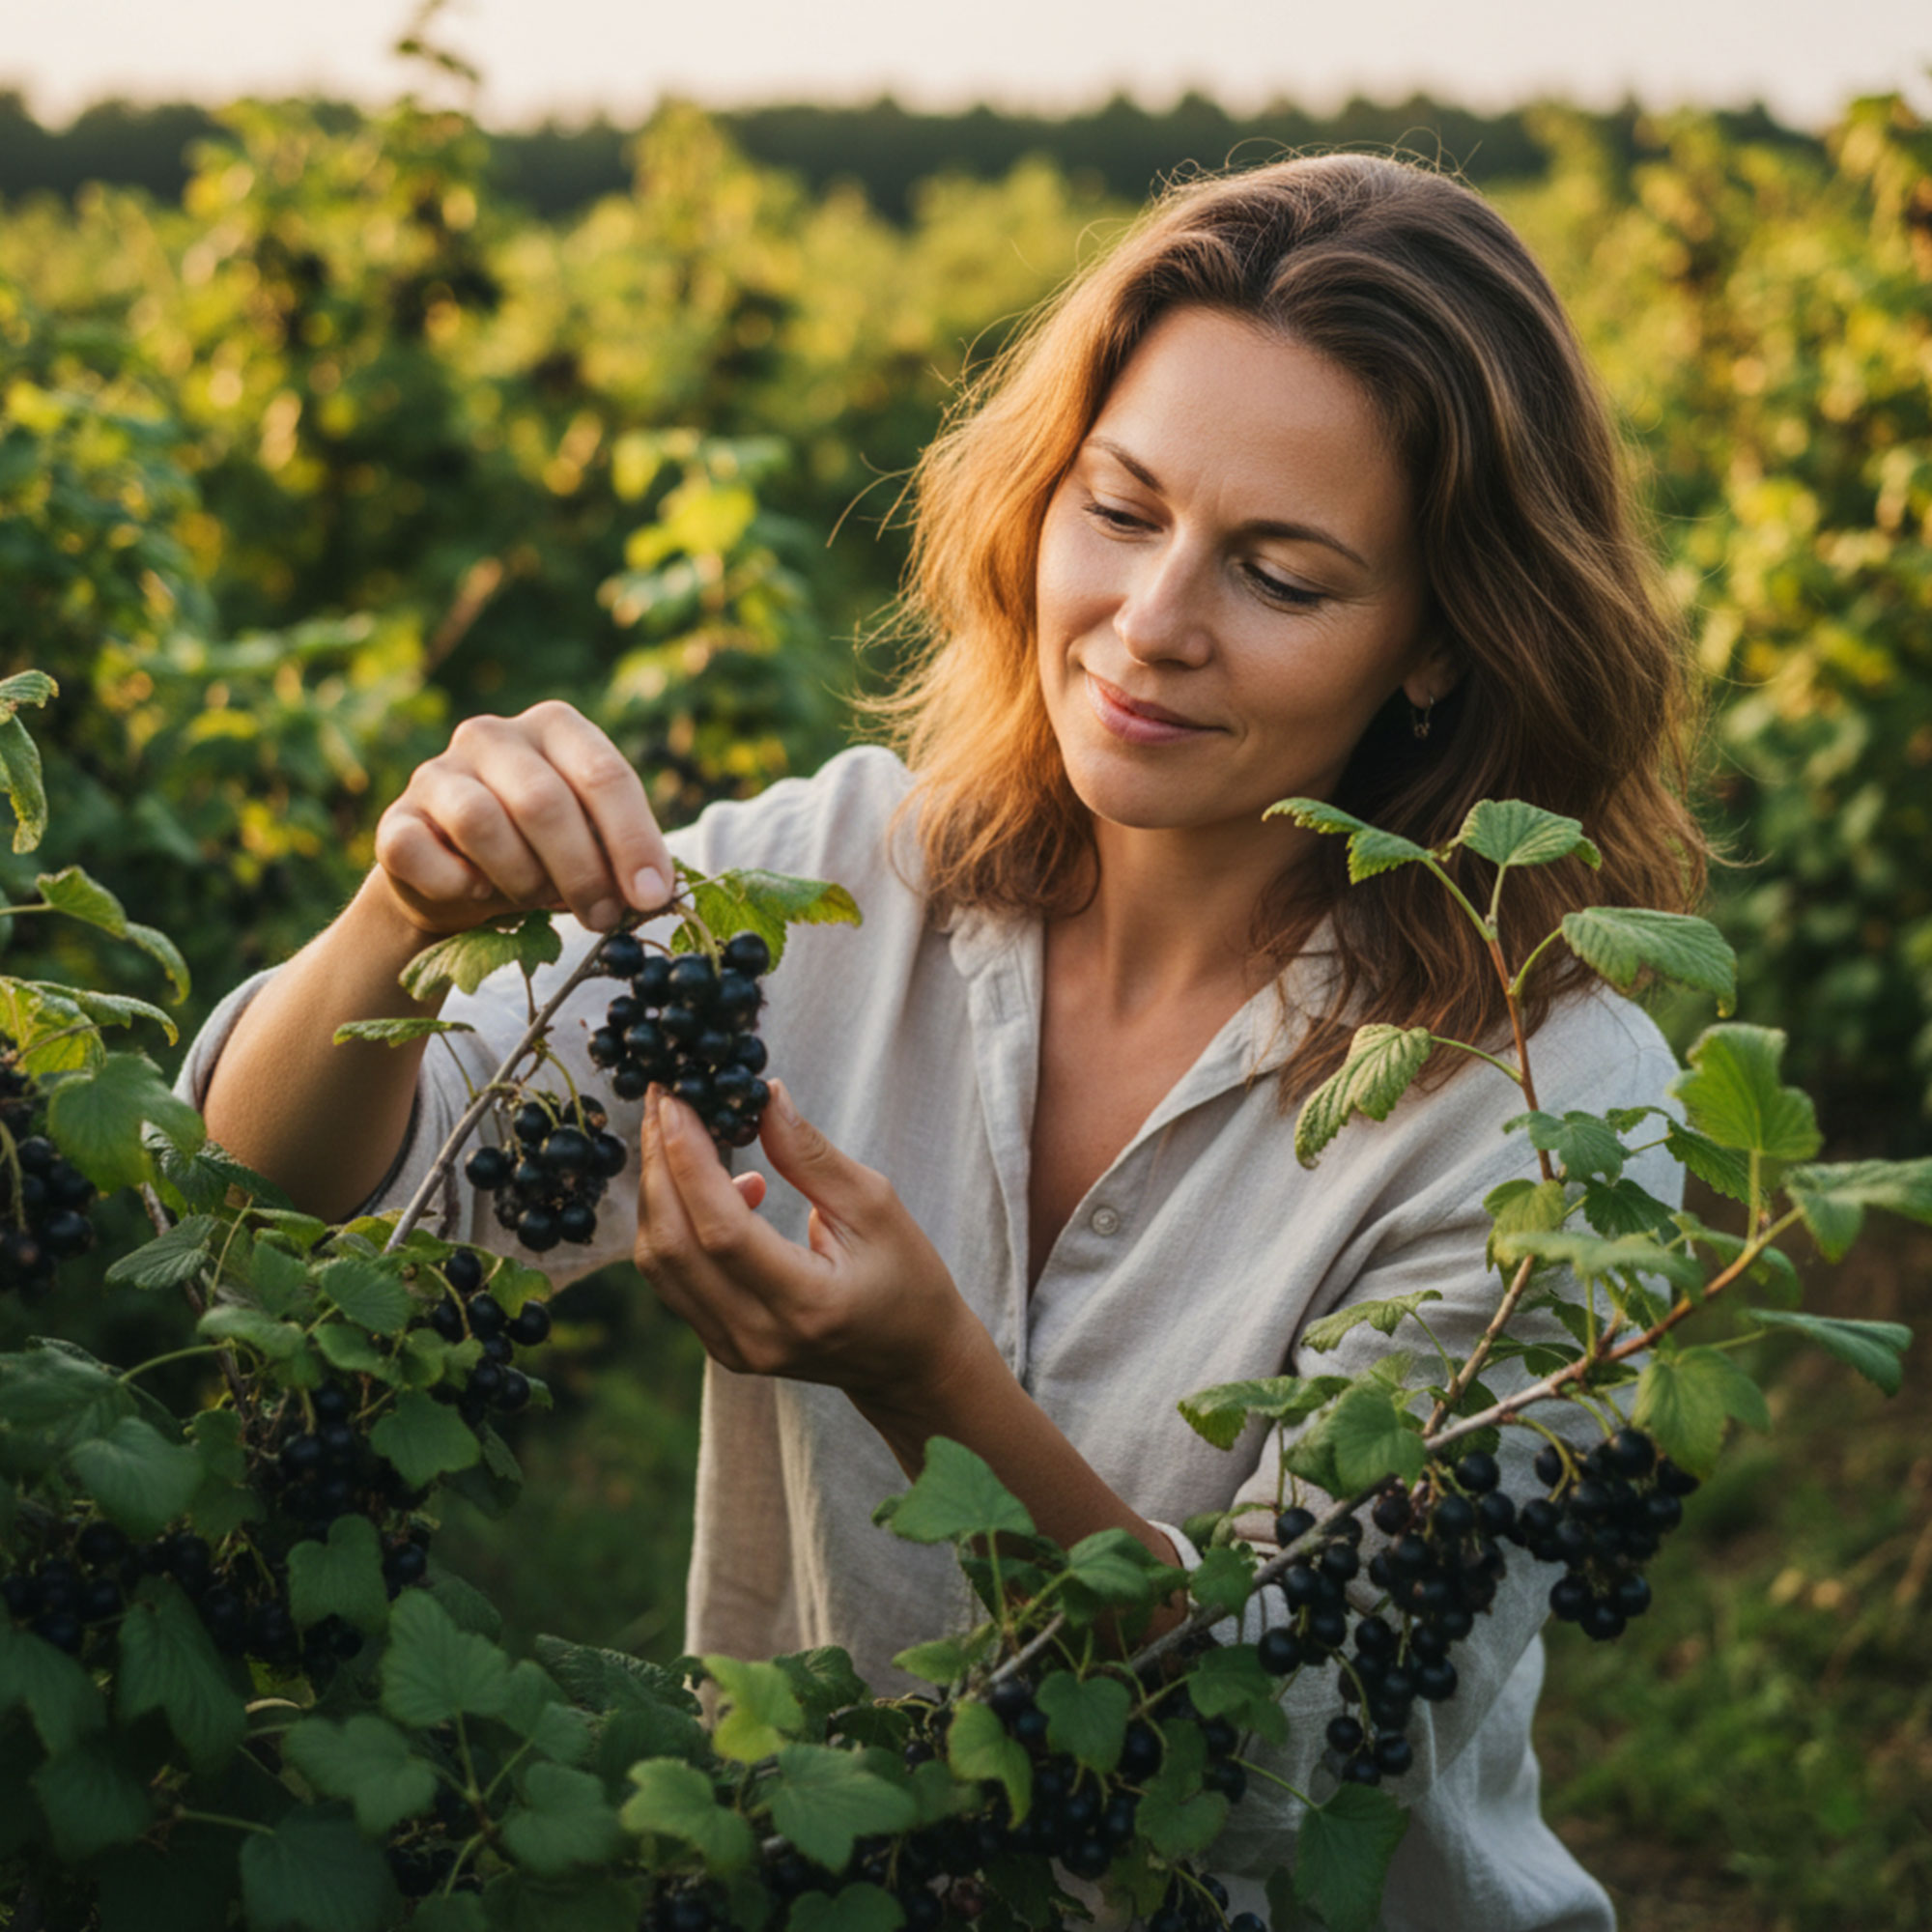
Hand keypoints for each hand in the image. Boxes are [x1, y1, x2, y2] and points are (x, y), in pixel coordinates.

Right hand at [372, 701, 675, 935]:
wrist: (458, 886)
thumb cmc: (543, 856)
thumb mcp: (592, 848)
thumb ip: (621, 858)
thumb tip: (653, 893)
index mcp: (556, 727)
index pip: (604, 774)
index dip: (633, 840)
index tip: (651, 896)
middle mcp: (493, 735)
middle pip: (545, 801)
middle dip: (583, 872)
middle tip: (602, 916)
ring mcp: (437, 772)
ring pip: (481, 822)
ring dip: (521, 878)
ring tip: (538, 900)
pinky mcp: (395, 818)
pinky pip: (418, 851)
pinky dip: (455, 884)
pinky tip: (475, 893)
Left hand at [634, 1079, 992, 1413]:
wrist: (911, 1361)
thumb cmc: (908, 1279)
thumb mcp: (876, 1206)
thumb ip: (811, 1155)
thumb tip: (763, 1097)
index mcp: (807, 1304)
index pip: (722, 1229)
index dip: (688, 1159)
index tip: (675, 1100)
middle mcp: (758, 1335)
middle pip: (673, 1246)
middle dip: (657, 1165)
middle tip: (662, 1102)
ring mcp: (732, 1348)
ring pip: (659, 1263)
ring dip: (657, 1190)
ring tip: (678, 1134)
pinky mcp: (720, 1346)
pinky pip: (672, 1277)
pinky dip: (674, 1221)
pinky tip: (709, 1185)